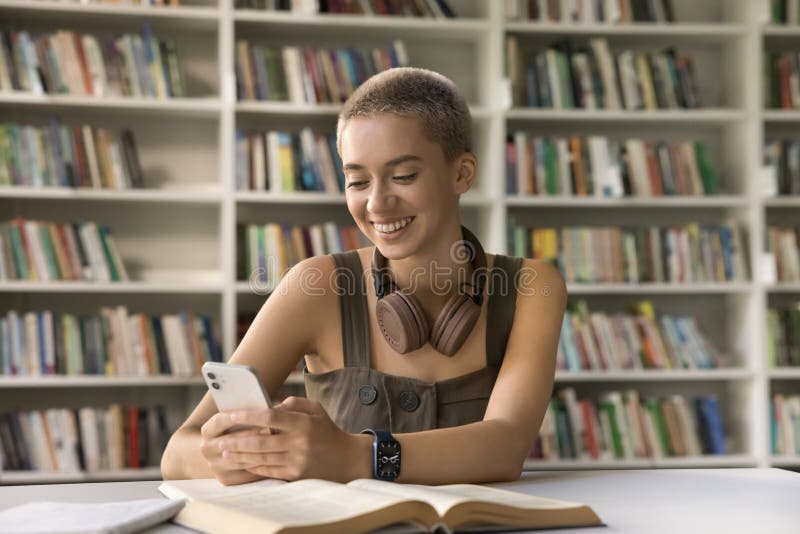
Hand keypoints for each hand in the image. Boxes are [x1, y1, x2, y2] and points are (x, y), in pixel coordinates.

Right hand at [199, 412, 267, 485]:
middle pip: (231, 441)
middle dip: (252, 434)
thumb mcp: (234, 419)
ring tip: (276, 443)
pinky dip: (260, 466)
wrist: (217, 452)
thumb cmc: (233, 430)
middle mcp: (207, 449)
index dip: (238, 415)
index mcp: (207, 431)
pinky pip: (245, 473)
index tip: (255, 411)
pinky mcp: (225, 479)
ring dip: (258, 452)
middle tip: (272, 429)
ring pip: (240, 459)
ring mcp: (215, 466)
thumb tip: (270, 407)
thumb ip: (246, 412)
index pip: (220, 420)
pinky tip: (273, 459)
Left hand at [218, 396, 365, 481]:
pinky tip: (242, 463)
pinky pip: (269, 471)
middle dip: (237, 441)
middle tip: (220, 440)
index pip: (269, 418)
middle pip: (261, 442)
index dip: (248, 416)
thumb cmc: (328, 430)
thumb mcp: (316, 409)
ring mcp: (296, 460)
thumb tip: (270, 405)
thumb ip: (294, 403)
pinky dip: (253, 467)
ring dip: (240, 456)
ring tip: (225, 452)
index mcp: (302, 423)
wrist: (347, 459)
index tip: (231, 415)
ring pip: (261, 459)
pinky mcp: (295, 475)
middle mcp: (298, 443)